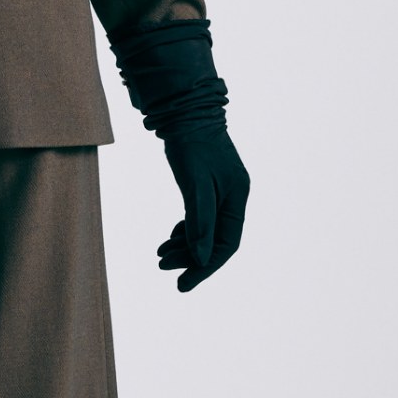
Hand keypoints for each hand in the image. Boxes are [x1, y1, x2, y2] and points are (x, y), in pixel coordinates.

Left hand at [155, 123, 249, 291]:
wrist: (186, 112)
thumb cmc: (191, 145)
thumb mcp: (194, 186)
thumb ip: (199, 223)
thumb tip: (202, 259)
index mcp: (237, 198)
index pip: (226, 244)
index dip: (206, 267)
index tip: (184, 284)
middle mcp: (233, 197)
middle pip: (216, 241)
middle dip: (190, 258)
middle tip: (163, 267)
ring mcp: (221, 192)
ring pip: (205, 231)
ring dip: (184, 246)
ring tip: (160, 256)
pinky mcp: (207, 187)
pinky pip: (199, 218)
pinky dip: (184, 231)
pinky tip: (169, 239)